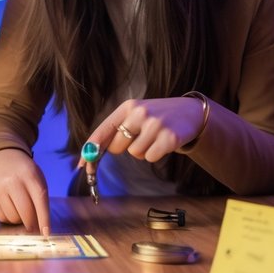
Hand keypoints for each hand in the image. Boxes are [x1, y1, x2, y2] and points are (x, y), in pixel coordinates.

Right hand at [0, 148, 50, 235]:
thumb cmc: (23, 171)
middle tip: (32, 226)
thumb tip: (40, 226)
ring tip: (18, 209)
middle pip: (26, 213)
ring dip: (18, 219)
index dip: (44, 219)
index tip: (46, 233)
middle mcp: (13, 181)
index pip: (40, 200)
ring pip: (13, 218)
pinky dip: (8, 218)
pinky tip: (9, 208)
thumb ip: (40, 198)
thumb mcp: (36, 177)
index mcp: (30, 175)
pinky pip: (1, 217)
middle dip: (31, 224)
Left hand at [88, 97, 205, 162]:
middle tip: (141, 137)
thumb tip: (88, 156)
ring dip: (143, 151)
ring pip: (134, 154)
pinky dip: (156, 154)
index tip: (83, 165)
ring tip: (155, 137)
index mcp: (128, 107)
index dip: (91, 149)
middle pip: (117, 147)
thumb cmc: (156, 117)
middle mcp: (140, 113)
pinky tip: (165, 142)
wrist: (190, 112)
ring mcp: (155, 125)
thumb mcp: (136, 115)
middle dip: (125, 148)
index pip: (104, 130)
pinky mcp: (169, 138)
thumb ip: (115, 131)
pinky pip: (150, 158)